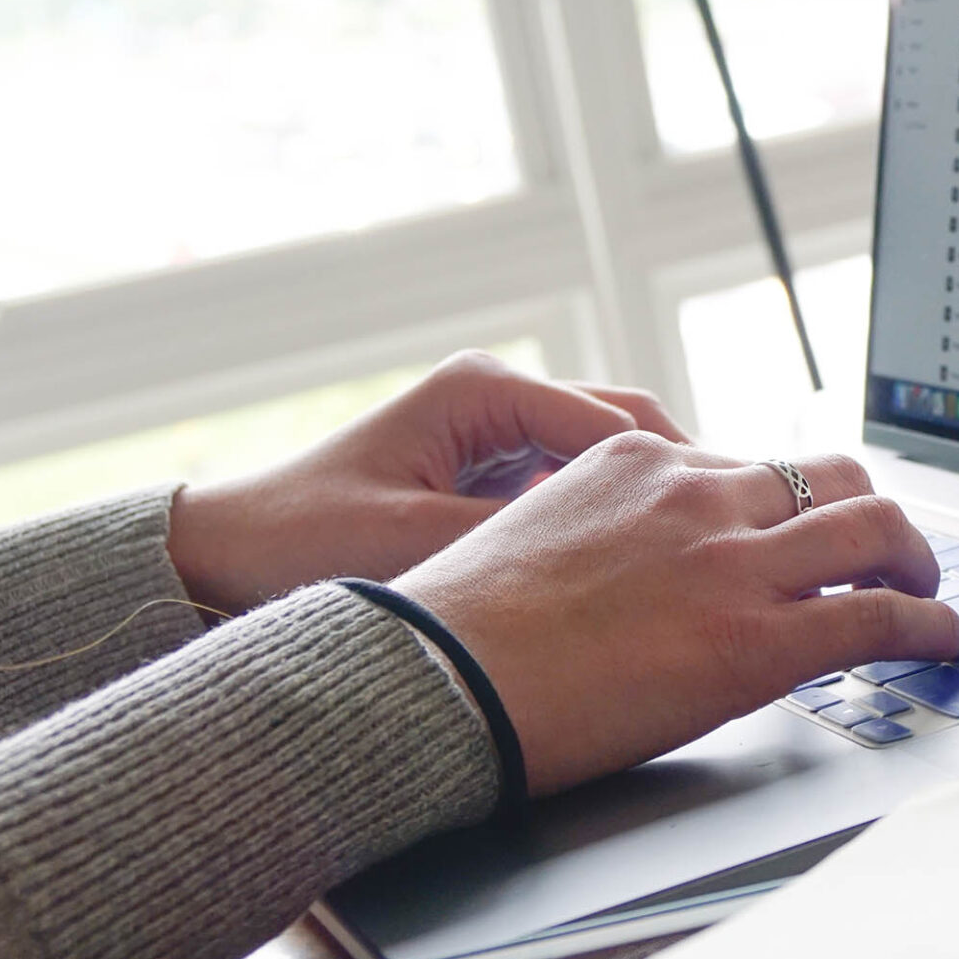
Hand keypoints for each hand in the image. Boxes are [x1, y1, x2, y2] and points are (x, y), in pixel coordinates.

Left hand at [168, 351, 690, 613]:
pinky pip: (575, 487)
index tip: (728, 519)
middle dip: (682, 479)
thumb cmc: (298, 542)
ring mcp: (498, 434)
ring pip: (609, 458)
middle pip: (627, 430)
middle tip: (734, 537)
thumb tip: (611, 550)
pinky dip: (611, 518)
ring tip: (698, 554)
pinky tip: (640, 566)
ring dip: (651, 500)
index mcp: (485, 392)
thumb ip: (516, 538)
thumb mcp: (414, 544)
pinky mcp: (491, 472)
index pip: (616, 422)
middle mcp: (499, 398)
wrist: (223, 557)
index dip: (681, 471)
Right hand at [393, 435, 958, 794]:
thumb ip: (610, 530)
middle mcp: (697, 492)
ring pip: (875, 529)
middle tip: (890, 552)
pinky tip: (945, 640)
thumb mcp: (538, 532)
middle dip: (874, 515)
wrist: (432, 682)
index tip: (810, 530)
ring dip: (916, 561)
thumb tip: (641, 567)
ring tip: (928, 591)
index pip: (752, 465)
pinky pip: (877, 616)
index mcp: (639, 457)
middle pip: (832, 476)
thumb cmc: (460, 630)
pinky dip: (930, 624)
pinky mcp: (759, 636)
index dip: (796, 504)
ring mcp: (733, 559)